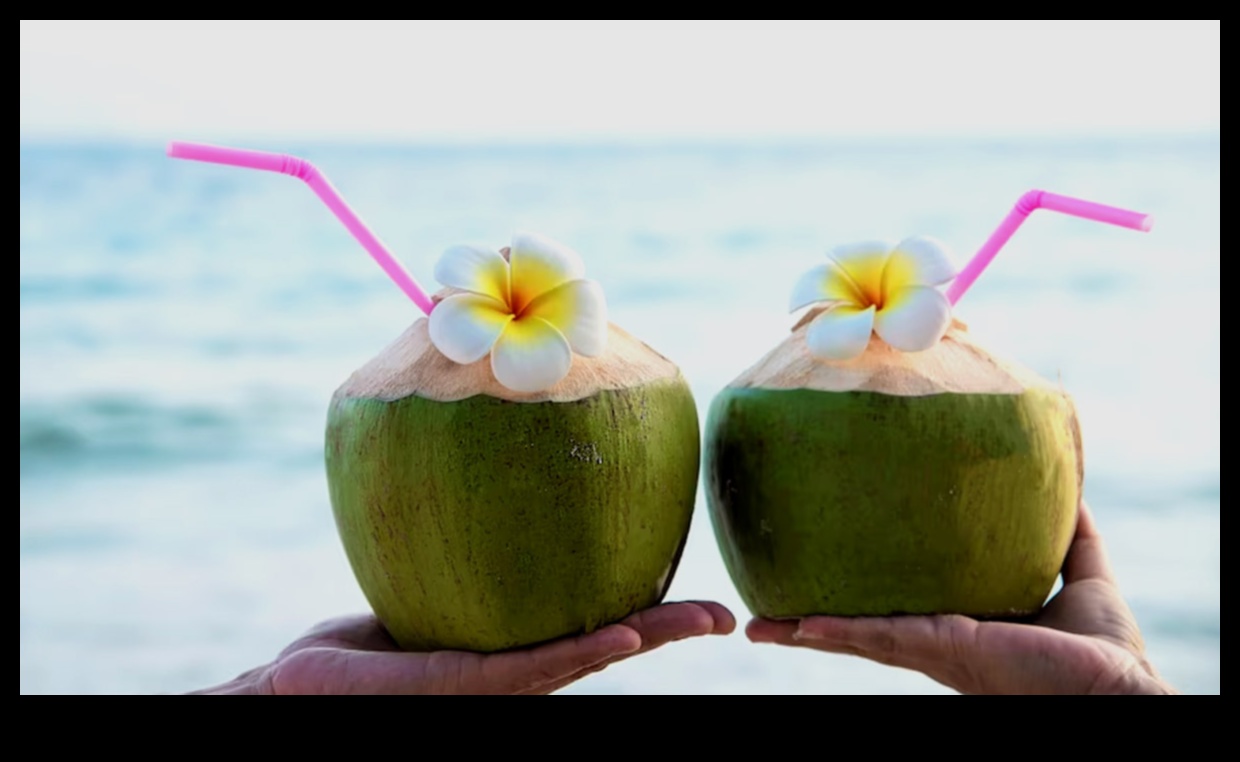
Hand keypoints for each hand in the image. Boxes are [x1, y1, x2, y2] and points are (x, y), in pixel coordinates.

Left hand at [192, 601, 734, 694]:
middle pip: (601, 646)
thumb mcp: (420, 594)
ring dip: (643, 639)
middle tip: (723, 614)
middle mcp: (510, 676)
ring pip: (580, 659)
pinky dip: (580, 650)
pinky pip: (530, 666)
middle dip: (664, 631)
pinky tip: (621, 632)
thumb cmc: (351, 649)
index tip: (688, 595)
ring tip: (696, 620)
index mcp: (508, 654)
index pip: (586, 630)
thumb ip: (460, 567)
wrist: (294, 693)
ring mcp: (491, 687)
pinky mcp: (462, 687)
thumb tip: (489, 506)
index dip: (643, 615)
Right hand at [747, 501, 1175, 694]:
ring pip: (855, 637)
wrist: (1120, 686)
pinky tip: (797, 626)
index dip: (852, 600)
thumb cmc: (1104, 646)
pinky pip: (877, 637)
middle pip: (859, 629)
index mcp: (955, 627)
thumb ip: (1065, 528)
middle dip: (810, 623)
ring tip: (757, 625)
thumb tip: (1061, 477)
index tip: (816, 582)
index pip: (892, 612)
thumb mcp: (1076, 570)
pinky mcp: (942, 648)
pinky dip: (835, 632)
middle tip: (763, 613)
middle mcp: (934, 641)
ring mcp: (932, 648)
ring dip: (805, 631)